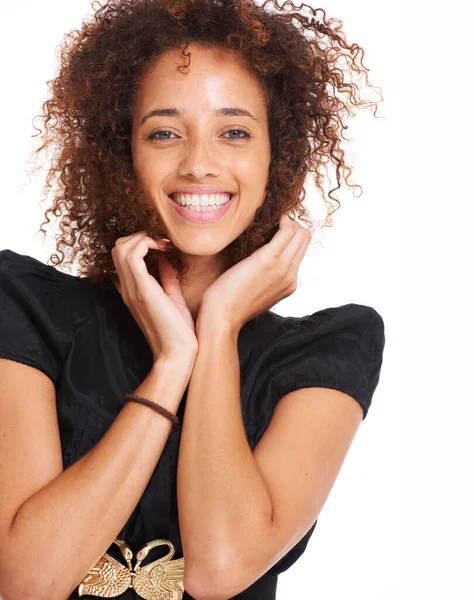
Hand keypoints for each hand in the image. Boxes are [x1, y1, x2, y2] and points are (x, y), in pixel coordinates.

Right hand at [112, 231, 197, 362]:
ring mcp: (132, 289)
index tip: (164, 244)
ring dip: (143, 237)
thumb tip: (167, 258)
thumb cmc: (179, 332)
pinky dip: (146, 243)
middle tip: (163, 241)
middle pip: (117, 248)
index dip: (140, 242)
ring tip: (163, 243)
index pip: (122, 256)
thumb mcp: (173, 298)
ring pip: (121, 248)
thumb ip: (167, 278)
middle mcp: (128, 288)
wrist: (177, 354)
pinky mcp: (142, 290)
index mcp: (134, 290)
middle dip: (139, 236)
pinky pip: (132, 256)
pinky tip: (164, 248)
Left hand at [197, 214, 310, 333]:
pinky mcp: (269, 260)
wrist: (222, 318)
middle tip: (271, 221)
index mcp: (288, 284)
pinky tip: (268, 220)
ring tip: (268, 220)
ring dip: (286, 221)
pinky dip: (281, 220)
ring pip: (300, 233)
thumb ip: (264, 280)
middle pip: (304, 239)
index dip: (291, 234)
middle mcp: (291, 276)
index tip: (274, 228)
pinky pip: (287, 231)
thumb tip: (258, 267)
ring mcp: (282, 268)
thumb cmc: (229, 305)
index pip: (300, 251)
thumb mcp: (254, 293)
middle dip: (291, 224)